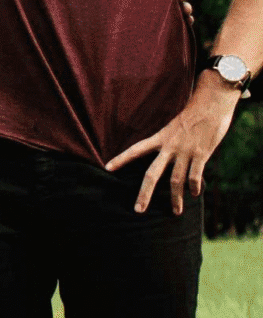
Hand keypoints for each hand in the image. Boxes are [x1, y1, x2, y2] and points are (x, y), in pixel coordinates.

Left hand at [104, 78, 240, 213]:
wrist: (210, 105)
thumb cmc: (192, 115)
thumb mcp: (173, 127)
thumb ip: (168, 142)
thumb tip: (167, 157)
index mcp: (159, 138)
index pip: (135, 150)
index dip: (121, 159)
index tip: (107, 168)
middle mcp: (169, 147)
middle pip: (152, 174)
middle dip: (144, 194)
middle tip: (138, 210)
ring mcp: (185, 152)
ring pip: (176, 181)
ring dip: (176, 199)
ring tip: (175, 212)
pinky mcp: (201, 155)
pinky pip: (195, 176)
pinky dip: (195, 187)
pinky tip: (194, 194)